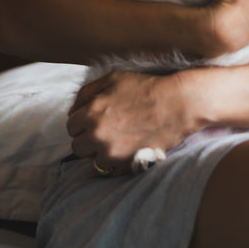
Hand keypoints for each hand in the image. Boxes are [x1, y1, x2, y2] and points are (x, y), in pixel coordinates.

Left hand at [66, 70, 193, 174]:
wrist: (177, 104)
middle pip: (77, 146)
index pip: (71, 126)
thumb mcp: (114, 79)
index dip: (82, 122)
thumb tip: (72, 111)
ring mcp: (110, 151)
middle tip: (107, 130)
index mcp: (91, 112)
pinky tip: (128, 146)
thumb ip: (86, 93)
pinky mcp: (124, 164)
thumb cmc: (147, 88)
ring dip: (101, 151)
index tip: (95, 120)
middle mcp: (97, 134)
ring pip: (92, 159)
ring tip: (119, 139)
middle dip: (88, 138)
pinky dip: (115, 160)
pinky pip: (109, 168)